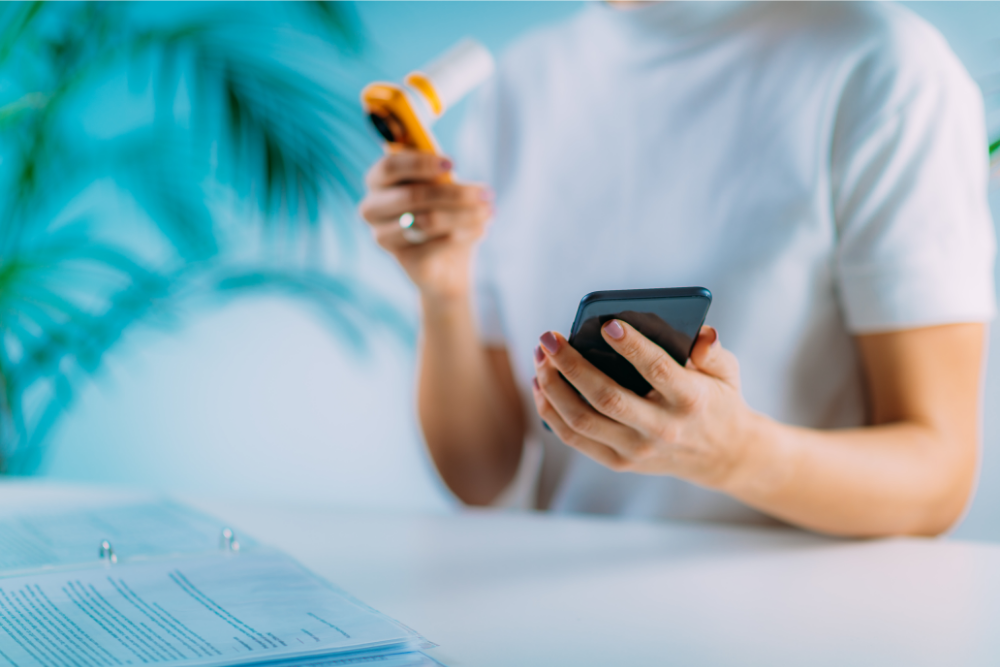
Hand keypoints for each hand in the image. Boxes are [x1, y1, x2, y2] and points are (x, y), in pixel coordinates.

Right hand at [358, 151, 492, 300]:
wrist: (448, 265)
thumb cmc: (443, 213)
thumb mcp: (443, 187)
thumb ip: (440, 173)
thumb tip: (449, 167)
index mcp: (377, 182)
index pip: (389, 166)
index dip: (421, 163)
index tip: (452, 164)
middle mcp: (372, 209)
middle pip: (411, 195)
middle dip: (454, 193)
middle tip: (487, 194)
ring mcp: (383, 237)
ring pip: (428, 221)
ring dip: (466, 214)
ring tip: (489, 212)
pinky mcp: (404, 260)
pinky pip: (438, 243)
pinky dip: (465, 233)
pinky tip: (482, 230)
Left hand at [531, 321, 759, 490]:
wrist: (720, 455)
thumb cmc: (716, 400)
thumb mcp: (727, 372)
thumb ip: (713, 350)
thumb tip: (700, 334)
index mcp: (690, 400)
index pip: (657, 370)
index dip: (632, 347)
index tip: (608, 324)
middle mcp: (661, 428)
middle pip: (607, 398)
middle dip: (571, 365)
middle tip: (549, 337)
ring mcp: (637, 449)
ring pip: (583, 420)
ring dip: (554, 387)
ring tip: (540, 356)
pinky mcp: (619, 461)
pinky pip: (575, 438)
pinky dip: (551, 412)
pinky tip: (540, 384)